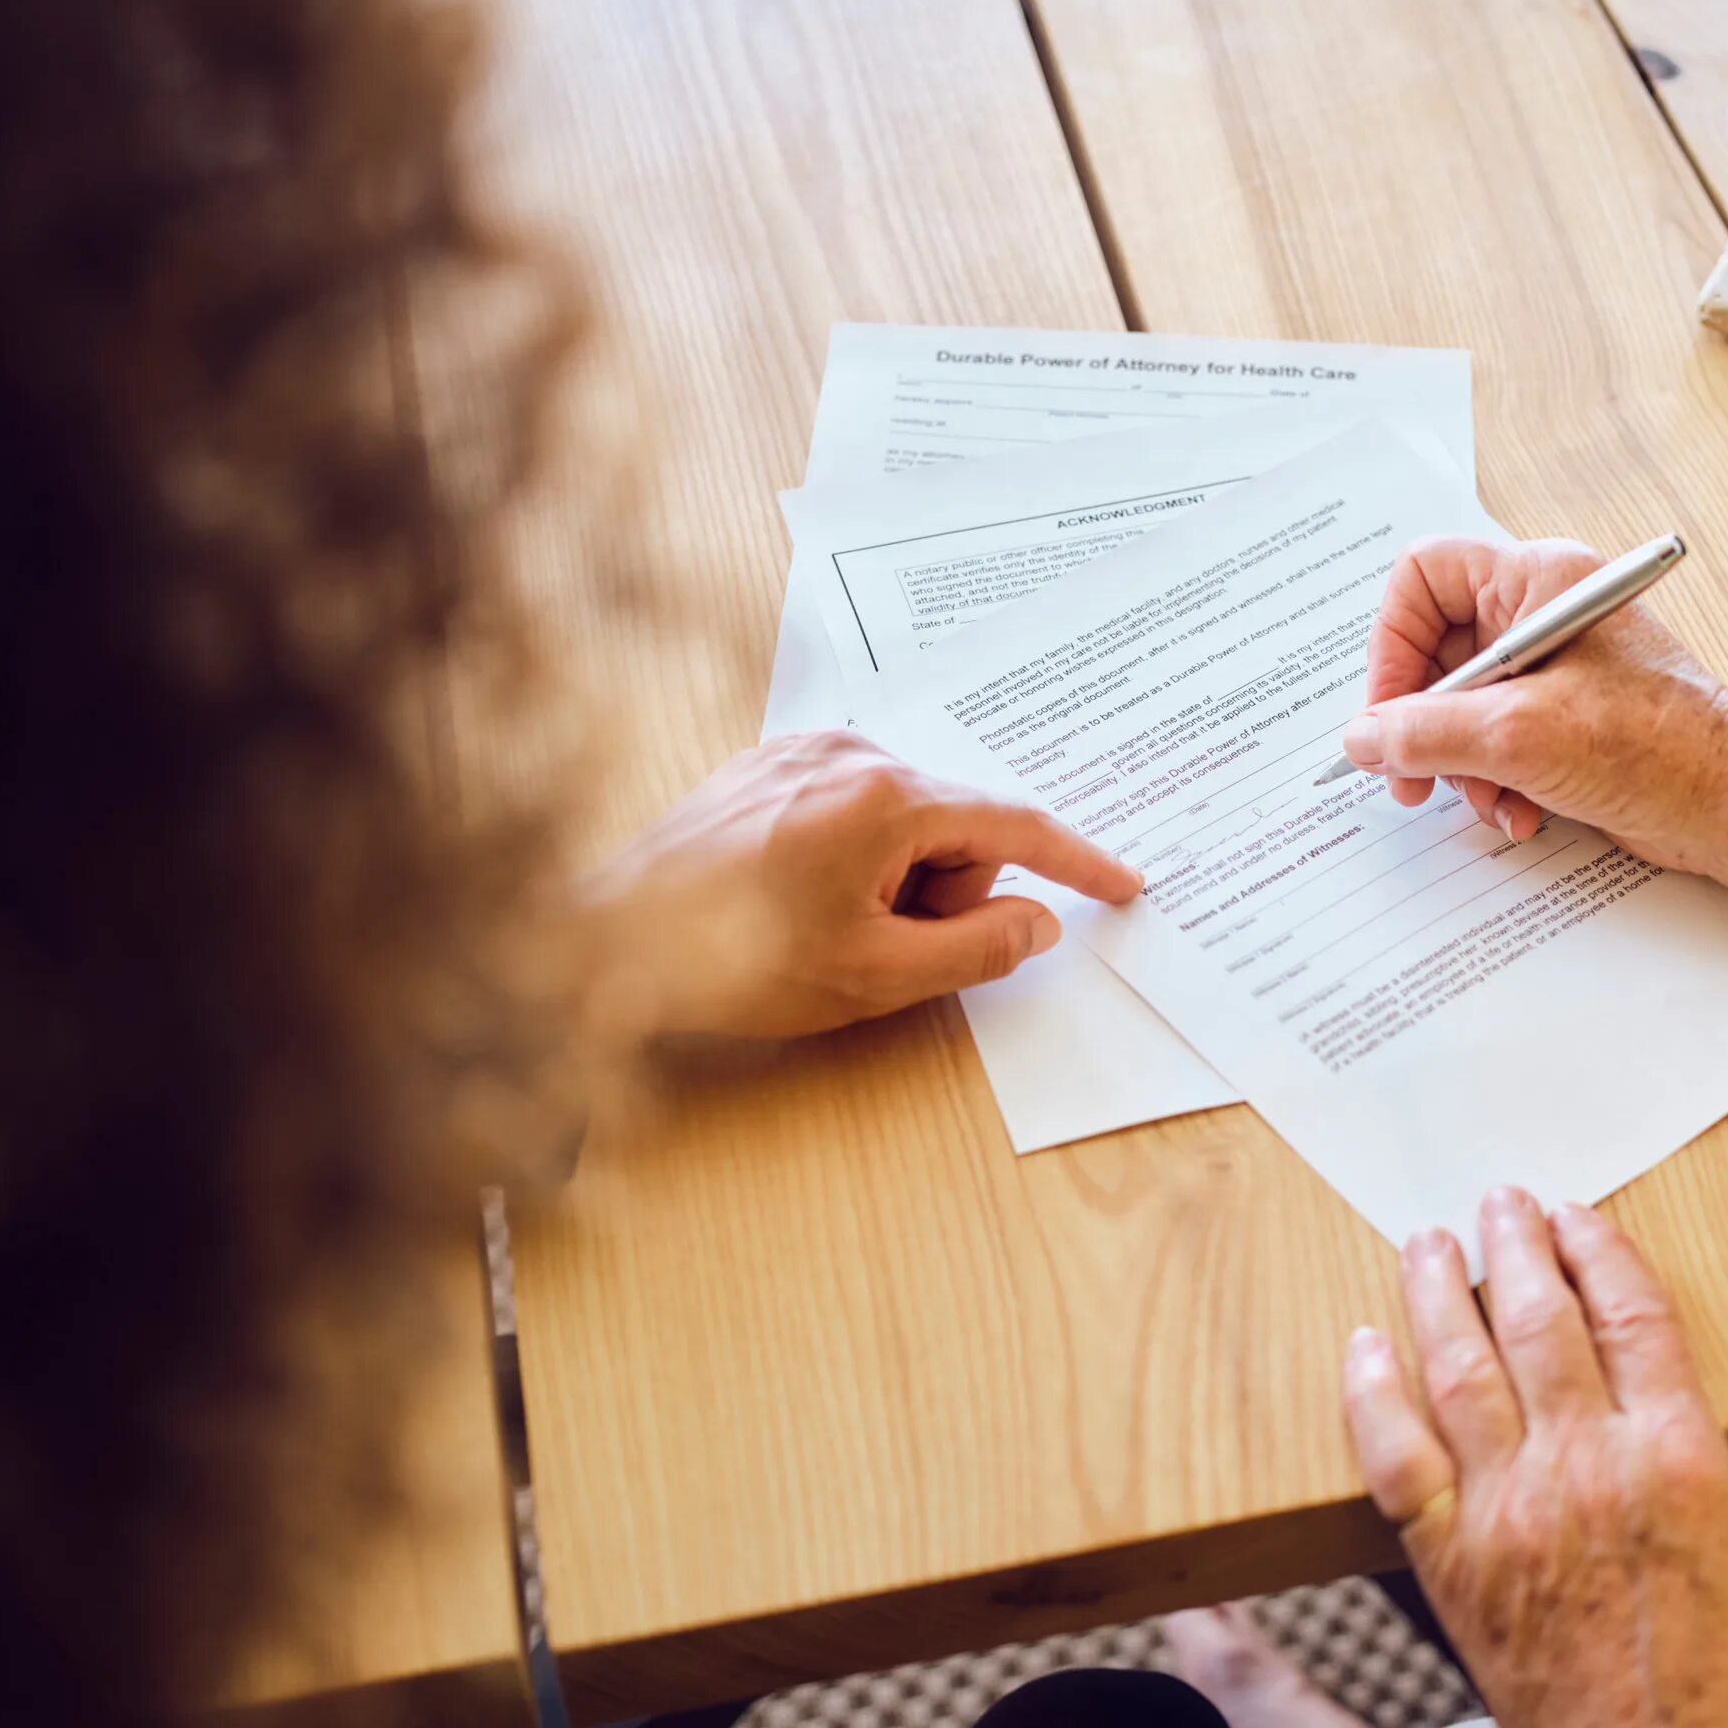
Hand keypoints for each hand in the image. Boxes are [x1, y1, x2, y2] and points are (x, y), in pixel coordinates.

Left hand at [582, 731, 1141, 1041]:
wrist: (604, 941)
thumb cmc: (732, 962)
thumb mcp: (876, 976)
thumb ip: (978, 948)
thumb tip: (1037, 922)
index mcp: (887, 798)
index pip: (1015, 825)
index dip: (1077, 863)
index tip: (1123, 886)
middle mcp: (852, 752)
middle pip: (957, 824)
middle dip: (947, 891)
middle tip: (886, 948)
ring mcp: (806, 750)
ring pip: (906, 819)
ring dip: (897, 879)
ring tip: (828, 927)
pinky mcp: (770, 764)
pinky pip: (855, 808)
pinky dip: (858, 858)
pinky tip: (802, 900)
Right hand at [1337, 536, 1727, 879]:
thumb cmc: (1658, 748)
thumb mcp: (1517, 736)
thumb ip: (1423, 733)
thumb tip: (1362, 739)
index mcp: (1538, 581)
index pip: (1423, 578)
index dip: (1392, 644)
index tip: (1388, 712)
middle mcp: (1542, 614)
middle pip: (1435, 653)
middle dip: (1423, 726)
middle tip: (1411, 779)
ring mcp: (1555, 669)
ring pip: (1461, 708)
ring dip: (1462, 766)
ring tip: (1493, 801)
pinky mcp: (1565, 721)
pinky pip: (1495, 743)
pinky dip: (1495, 782)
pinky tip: (1521, 812)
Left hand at [1341, 1189, 1727, 1727]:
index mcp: (1680, 1463)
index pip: (1630, 1314)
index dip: (1599, 1250)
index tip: (1577, 1213)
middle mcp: (1585, 1472)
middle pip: (1536, 1321)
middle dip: (1514, 1247)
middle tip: (1498, 1201)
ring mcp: (1508, 1517)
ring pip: (1458, 1369)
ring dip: (1438, 1293)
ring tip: (1429, 1242)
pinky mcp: (1452, 1568)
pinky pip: (1394, 1458)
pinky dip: (1373, 1393)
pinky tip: (1365, 1345)